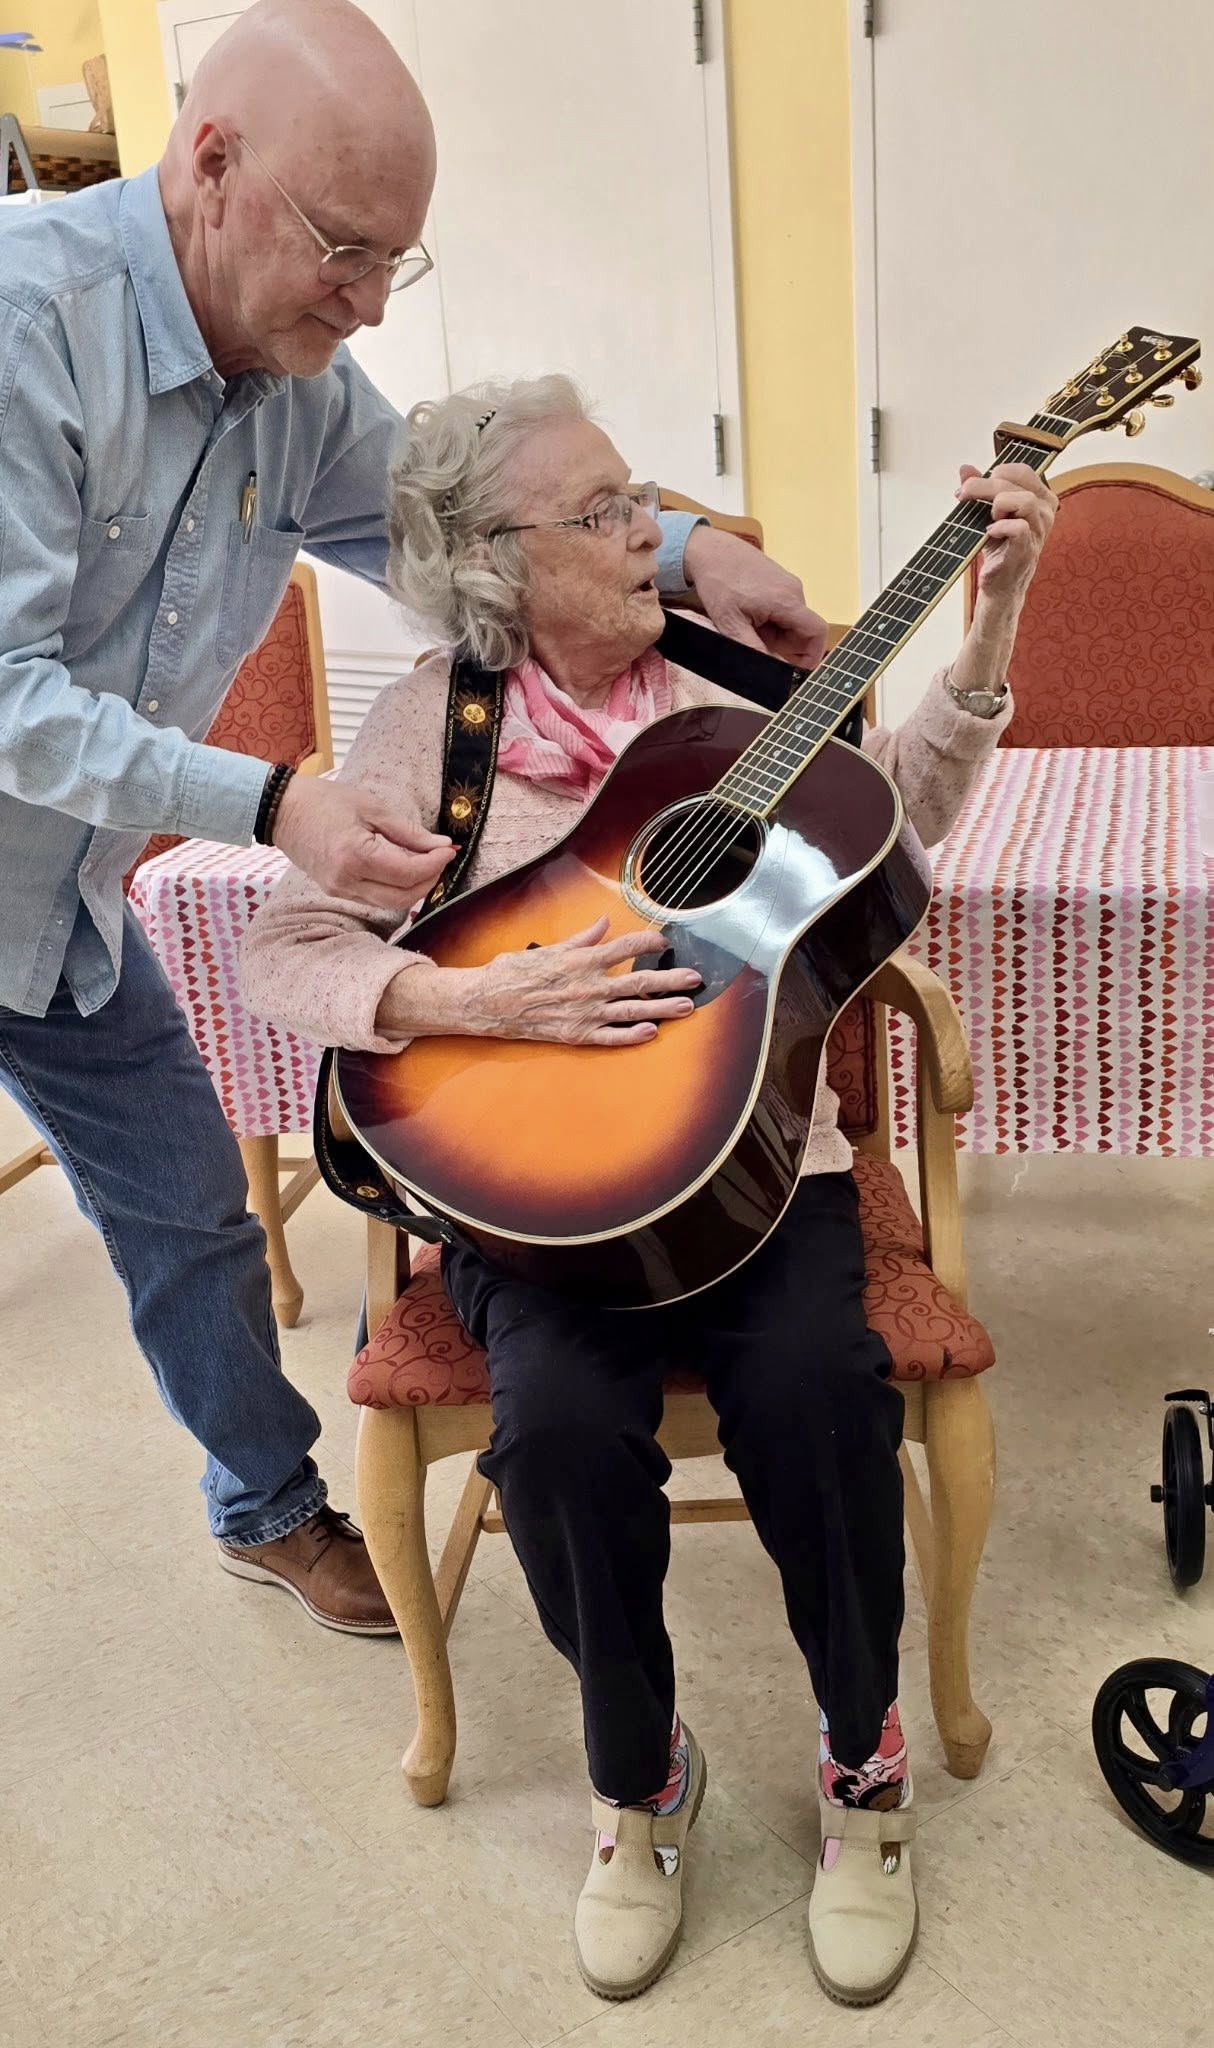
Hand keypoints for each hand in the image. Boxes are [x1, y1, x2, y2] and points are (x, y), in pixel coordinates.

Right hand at [271, 776, 454, 910]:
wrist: (282, 810)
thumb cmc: (325, 801)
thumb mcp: (372, 808)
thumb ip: (409, 832)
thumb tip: (441, 845)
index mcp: (355, 856)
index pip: (408, 873)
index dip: (435, 864)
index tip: (449, 849)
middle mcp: (347, 881)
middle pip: (403, 897)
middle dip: (429, 880)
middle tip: (441, 857)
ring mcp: (340, 890)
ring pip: (391, 903)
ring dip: (414, 887)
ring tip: (426, 862)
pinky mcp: (336, 891)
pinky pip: (375, 898)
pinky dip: (396, 888)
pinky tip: (404, 869)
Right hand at [466, 915, 701, 1047]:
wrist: (487, 1003)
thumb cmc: (513, 972)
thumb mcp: (548, 949)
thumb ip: (581, 939)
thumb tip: (604, 924)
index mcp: (582, 960)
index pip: (625, 947)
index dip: (648, 942)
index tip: (665, 942)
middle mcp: (589, 986)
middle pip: (639, 981)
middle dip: (670, 979)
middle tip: (695, 978)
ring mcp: (585, 1012)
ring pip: (632, 1011)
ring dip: (662, 1009)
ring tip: (687, 1007)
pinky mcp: (576, 1034)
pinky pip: (610, 1037)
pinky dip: (632, 1036)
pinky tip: (652, 1034)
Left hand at [682, 525, 828, 666]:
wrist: (709, 551)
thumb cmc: (719, 581)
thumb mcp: (730, 623)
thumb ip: (752, 649)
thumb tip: (769, 671)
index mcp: (787, 601)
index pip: (817, 632)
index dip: (813, 655)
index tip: (798, 670)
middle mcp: (794, 590)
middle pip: (803, 630)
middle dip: (785, 646)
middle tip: (758, 646)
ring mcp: (788, 584)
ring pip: (792, 621)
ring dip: (776, 634)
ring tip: (749, 627)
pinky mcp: (780, 582)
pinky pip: (784, 610)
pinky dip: (771, 620)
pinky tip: (750, 616)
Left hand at [956, 462, 1055, 609]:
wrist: (999, 585)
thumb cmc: (998, 547)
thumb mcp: (987, 513)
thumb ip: (979, 489)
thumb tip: (965, 468)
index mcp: (1040, 498)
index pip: (1020, 470)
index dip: (994, 474)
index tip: (971, 488)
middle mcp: (1044, 512)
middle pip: (1014, 482)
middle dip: (982, 486)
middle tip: (963, 495)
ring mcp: (1039, 532)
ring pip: (1024, 500)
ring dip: (998, 504)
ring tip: (988, 518)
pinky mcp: (1026, 550)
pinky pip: (1019, 528)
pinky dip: (1000, 527)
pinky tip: (989, 533)